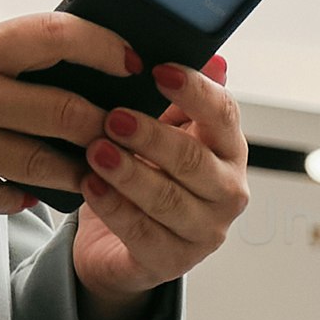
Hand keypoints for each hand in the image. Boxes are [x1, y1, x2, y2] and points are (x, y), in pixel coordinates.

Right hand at [0, 15, 119, 216]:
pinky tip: (27, 193)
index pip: (58, 37)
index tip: (131, 61)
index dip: (106, 47)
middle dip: (104, 126)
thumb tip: (48, 67)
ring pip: (45, 164)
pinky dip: (22, 196)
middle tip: (119, 132)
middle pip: (67, 111)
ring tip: (88, 171)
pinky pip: (1, 197)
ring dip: (76, 171)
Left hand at [72, 53, 248, 313]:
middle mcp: (228, 192)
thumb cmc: (149, 175)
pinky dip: (113, 207)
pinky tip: (89, 185)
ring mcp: (204, 232)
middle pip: (193, 161)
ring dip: (128, 172)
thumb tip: (213, 56)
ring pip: (167, 200)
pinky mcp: (172, 263)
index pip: (224, 114)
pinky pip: (141, 233)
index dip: (194, 91)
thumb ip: (179, 98)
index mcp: (230, 150)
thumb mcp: (163, 130)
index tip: (158, 70)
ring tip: (95, 150)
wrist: (122, 244)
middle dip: (151, 137)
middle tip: (112, 117)